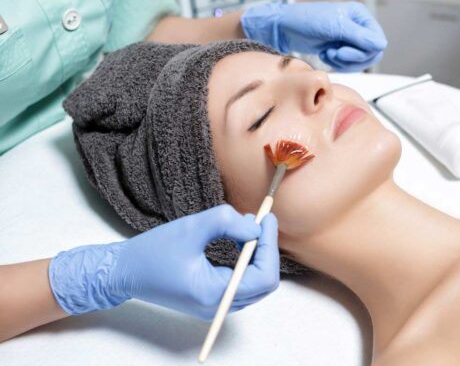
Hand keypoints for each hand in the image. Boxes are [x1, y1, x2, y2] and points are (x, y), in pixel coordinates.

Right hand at [49, 205, 279, 319]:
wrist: (124, 272)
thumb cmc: (152, 252)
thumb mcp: (191, 229)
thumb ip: (227, 223)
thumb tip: (255, 227)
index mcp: (214, 293)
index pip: (263, 277)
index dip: (270, 246)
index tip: (267, 219)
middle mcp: (218, 306)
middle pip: (264, 283)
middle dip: (267, 249)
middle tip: (262, 221)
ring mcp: (216, 306)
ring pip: (256, 283)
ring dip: (258, 255)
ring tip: (249, 227)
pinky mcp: (211, 299)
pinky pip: (242, 283)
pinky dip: (248, 262)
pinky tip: (240, 241)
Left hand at [241, 1, 387, 71]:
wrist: (285, 28)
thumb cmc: (306, 20)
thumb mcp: (335, 27)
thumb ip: (359, 36)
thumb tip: (381, 45)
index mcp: (360, 16)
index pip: (377, 42)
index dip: (362, 51)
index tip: (343, 51)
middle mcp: (357, 27)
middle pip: (370, 54)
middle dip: (351, 58)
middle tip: (335, 54)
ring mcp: (349, 39)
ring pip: (360, 62)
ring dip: (343, 62)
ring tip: (328, 54)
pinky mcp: (340, 49)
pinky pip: (348, 64)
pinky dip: (337, 64)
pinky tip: (325, 55)